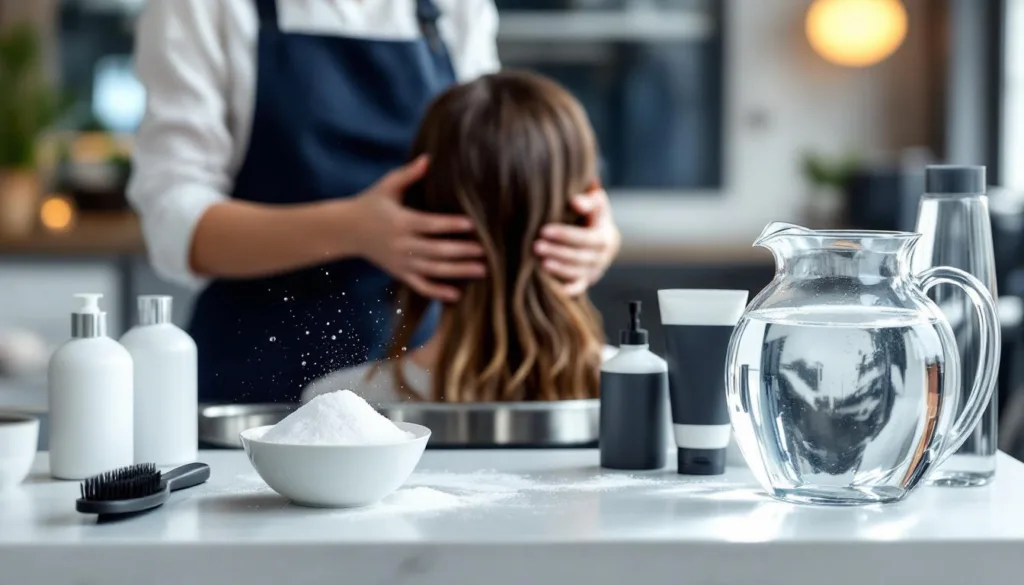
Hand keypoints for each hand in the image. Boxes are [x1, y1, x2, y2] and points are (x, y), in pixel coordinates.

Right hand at [348, 155, 484, 300]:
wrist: (346, 230)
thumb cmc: (370, 203)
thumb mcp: (386, 186)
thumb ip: (408, 174)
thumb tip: (428, 158)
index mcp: (400, 222)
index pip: (429, 224)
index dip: (450, 225)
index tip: (471, 225)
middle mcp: (401, 244)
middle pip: (435, 251)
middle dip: (461, 252)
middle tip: (485, 252)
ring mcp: (401, 262)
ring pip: (433, 270)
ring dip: (458, 271)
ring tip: (481, 270)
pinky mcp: (399, 273)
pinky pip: (420, 286)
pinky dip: (437, 292)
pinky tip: (457, 295)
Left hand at [534, 185, 620, 296]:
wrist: (603, 236)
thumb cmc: (593, 214)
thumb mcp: (597, 203)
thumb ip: (588, 200)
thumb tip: (574, 201)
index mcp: (605, 236)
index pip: (586, 238)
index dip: (565, 235)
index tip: (543, 230)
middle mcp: (602, 256)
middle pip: (580, 257)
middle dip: (557, 252)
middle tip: (535, 246)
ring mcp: (595, 270)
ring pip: (577, 273)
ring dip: (559, 269)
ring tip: (540, 263)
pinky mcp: (587, 280)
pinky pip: (578, 287)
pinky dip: (568, 289)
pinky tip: (551, 286)